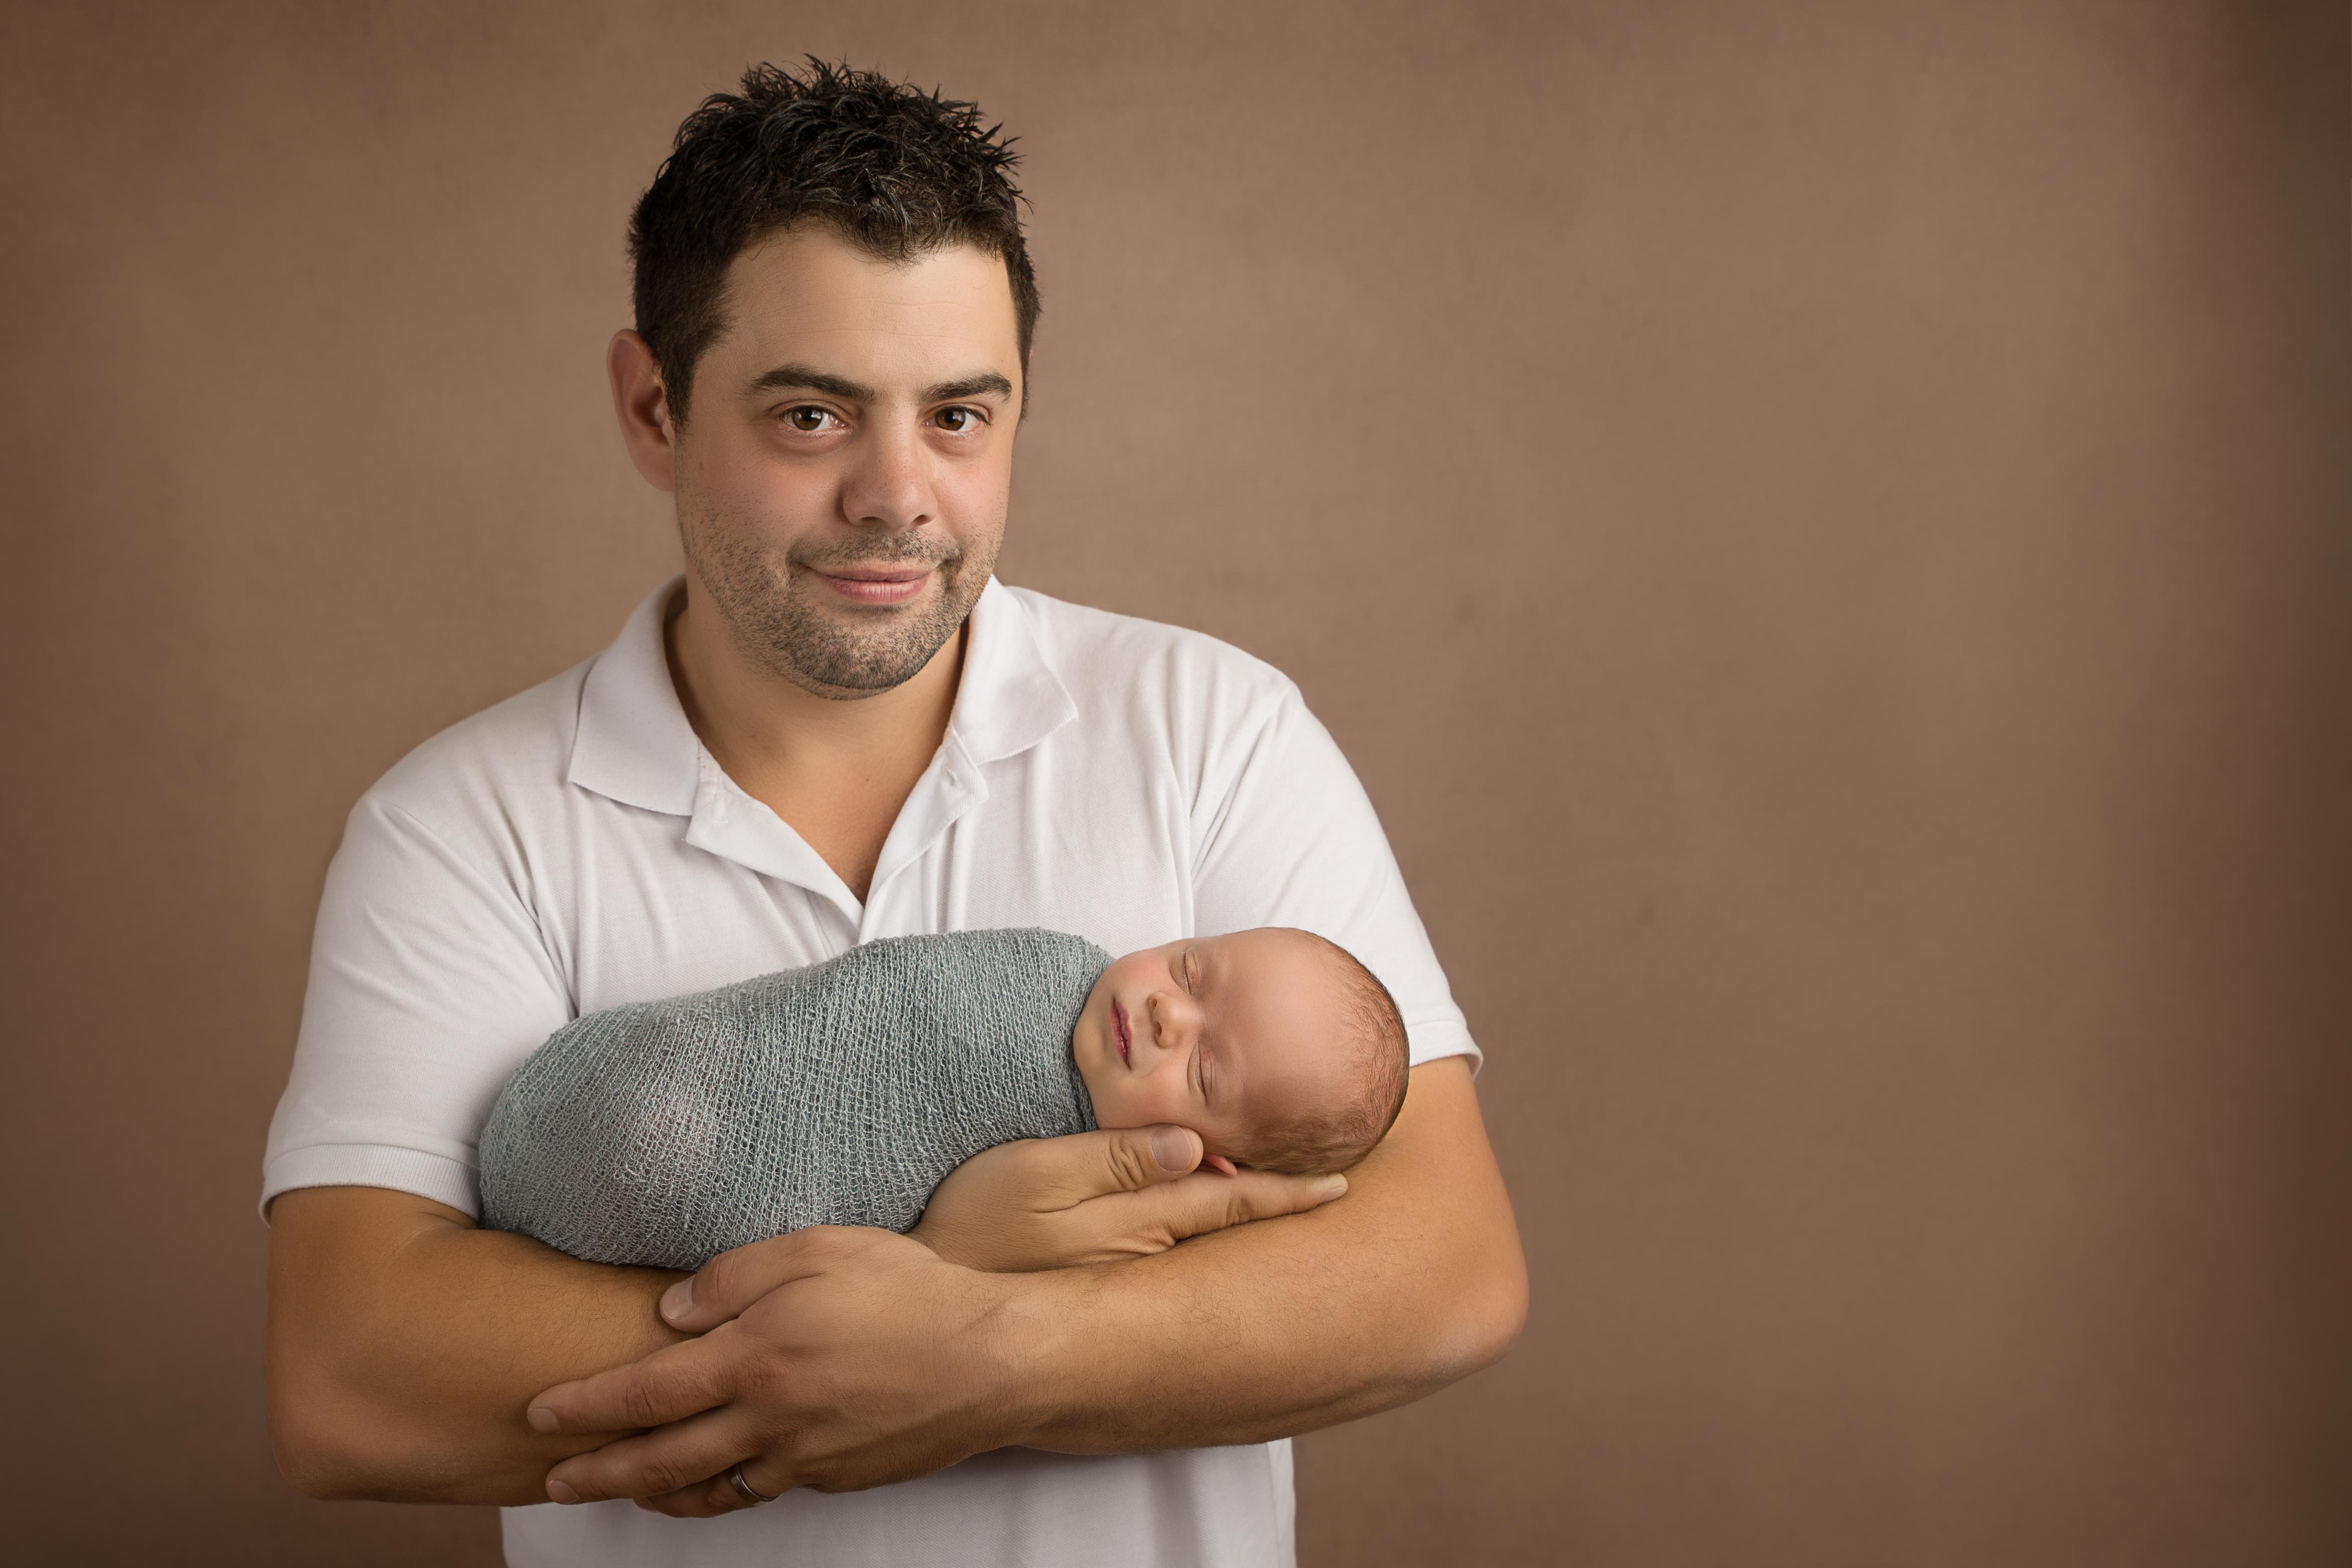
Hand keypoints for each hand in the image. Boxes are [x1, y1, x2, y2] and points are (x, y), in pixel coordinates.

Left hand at [529, 1226, 1026, 1516]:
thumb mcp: (818, 1248)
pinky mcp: (835, 1474)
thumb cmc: (909, 1292)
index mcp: (755, 1358)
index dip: (585, 1407)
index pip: (644, 1392)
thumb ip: (735, 1274)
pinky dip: (720, 1493)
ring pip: (707, 1488)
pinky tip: (711, 1480)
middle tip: (552, 1482)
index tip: (539, 1413)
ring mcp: (802, 1456)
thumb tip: (670, 1312)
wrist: (993, 1360)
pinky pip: (761, 1489)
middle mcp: (768, 1419)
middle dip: (596, 1473)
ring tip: (621, 1490)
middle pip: (659, 1459)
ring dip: (651, 1494)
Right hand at [908, 1123, 1346, 1270]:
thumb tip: (1190, 1145)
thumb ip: (1111, 1157)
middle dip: (1288, 1213)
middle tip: (1346, 1198)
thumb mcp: (1035, 1173)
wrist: (932, 1303)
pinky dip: (1214, 1250)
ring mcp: (1131, 1278)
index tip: (1343, 1186)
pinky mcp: (1110, 1290)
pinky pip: (1180, 1266)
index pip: (1232, 1198)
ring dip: (1255, 1230)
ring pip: (1211, 1248)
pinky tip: (1228, 1245)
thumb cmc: (975, 1222)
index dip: (1288, 1191)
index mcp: (1138, 1220)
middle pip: (1233, 1227)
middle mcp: (1147, 1255)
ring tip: (1304, 1210)